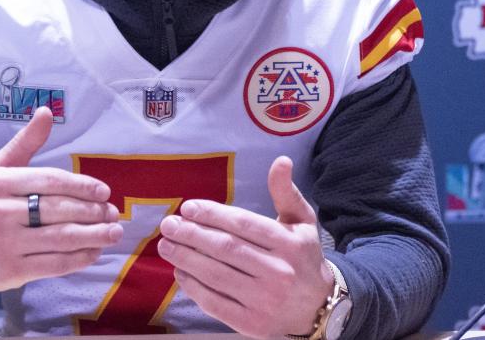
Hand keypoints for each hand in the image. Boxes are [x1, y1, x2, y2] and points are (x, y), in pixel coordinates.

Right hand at [0, 107, 122, 294]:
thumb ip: (25, 142)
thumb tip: (47, 111)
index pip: (50, 181)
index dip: (82, 186)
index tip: (104, 192)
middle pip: (58, 210)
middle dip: (93, 212)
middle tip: (114, 214)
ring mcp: (2, 244)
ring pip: (60, 238)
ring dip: (94, 236)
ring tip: (114, 232)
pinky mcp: (9, 272)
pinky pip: (53, 265)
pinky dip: (79, 258)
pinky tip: (95, 251)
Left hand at [158, 156, 333, 338]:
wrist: (318, 307)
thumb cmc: (303, 257)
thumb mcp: (302, 221)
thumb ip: (286, 192)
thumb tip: (281, 161)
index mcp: (289, 243)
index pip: (244, 225)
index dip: (213, 214)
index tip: (188, 207)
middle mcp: (278, 271)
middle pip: (226, 249)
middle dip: (192, 235)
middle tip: (169, 224)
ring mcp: (264, 300)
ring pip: (217, 275)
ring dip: (186, 259)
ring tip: (167, 245)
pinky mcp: (251, 323)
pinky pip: (215, 303)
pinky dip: (194, 288)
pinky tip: (180, 273)